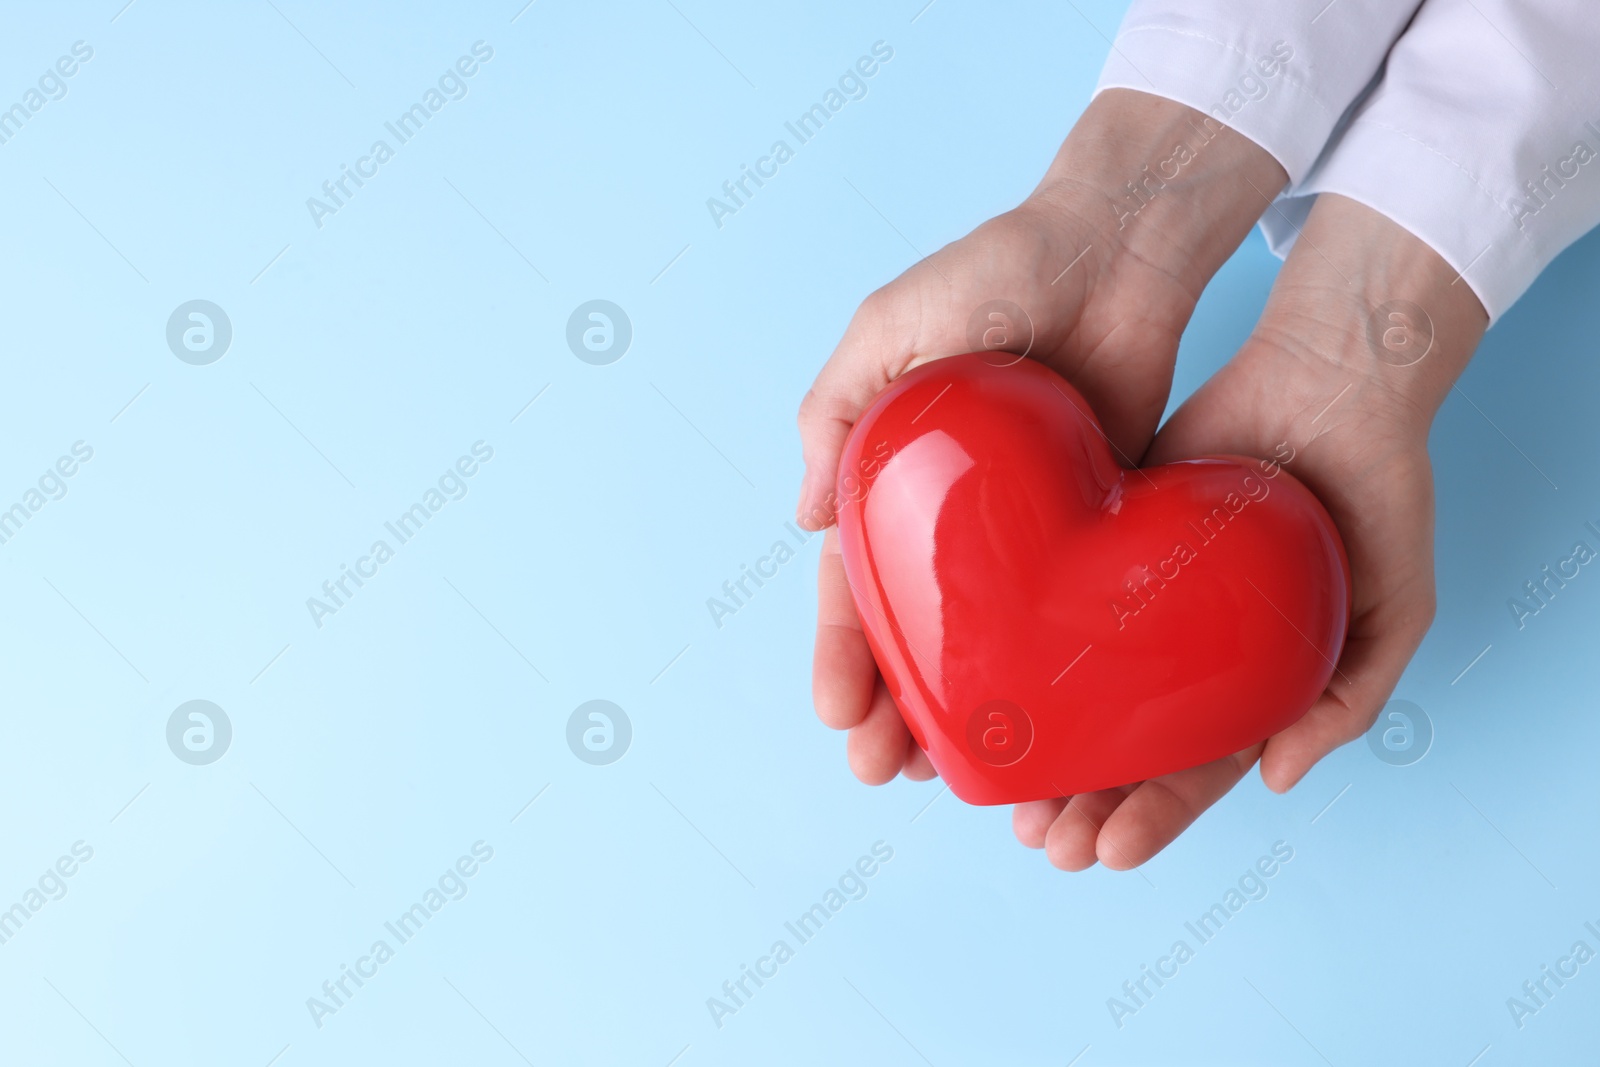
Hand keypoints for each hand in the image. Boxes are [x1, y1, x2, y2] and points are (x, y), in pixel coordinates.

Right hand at [799, 90, 1288, 786]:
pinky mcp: (1096, 533)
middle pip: (918, 631)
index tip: (838, 716)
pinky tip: (1049, 730)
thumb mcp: (888, 326)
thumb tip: (803, 523)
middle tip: (886, 772)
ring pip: (989, 642)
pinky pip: (1068, 618)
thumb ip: (833, 414)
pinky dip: (1051, 677)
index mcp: (892, 475)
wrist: (1117, 246)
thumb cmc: (994, 269)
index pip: (858, 583)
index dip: (843, 652)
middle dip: (893, 705)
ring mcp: (1025, 532)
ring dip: (965, 709)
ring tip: (952, 773)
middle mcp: (952, 516)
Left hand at [1012, 193, 1487, 868]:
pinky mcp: (1104, 538)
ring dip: (1045, 744)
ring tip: (1007, 795)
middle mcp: (1190, 645)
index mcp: (1252, 675)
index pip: (1194, 763)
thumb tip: (1277, 778)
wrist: (1330, 374)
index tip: (1108, 853)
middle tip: (1043, 843)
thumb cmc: (1377, 491)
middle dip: (1084, 801)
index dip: (1153, 814)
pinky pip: (1053, 602)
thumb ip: (1351, 695)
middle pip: (1124, 740)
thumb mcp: (1394, 605)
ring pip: (1080, 684)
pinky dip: (1021, 647)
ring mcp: (1142, 596)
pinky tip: (985, 687)